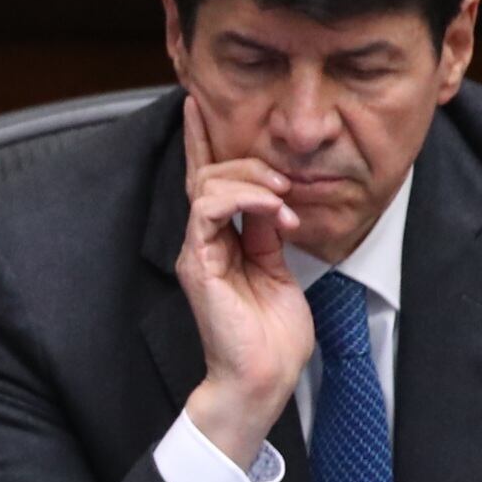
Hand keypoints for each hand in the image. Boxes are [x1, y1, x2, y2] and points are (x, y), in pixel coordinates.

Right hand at [175, 91, 313, 462]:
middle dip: (247, 161)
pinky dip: (244, 199)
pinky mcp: (198, 261)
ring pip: (207, 185)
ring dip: (252, 180)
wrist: (263, 376)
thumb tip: (272, 199)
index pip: (207, 181)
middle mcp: (201, 241)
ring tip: (283, 197)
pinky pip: (208, 209)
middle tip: (284, 177)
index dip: (202, 140)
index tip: (199, 104)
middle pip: (207, 175)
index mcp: (218, 241)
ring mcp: (196, 250)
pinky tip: (274, 211)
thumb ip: (267, 232)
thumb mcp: (280, 268)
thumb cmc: (272, 336)